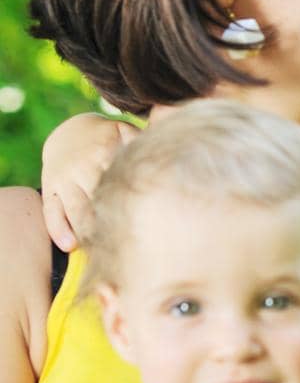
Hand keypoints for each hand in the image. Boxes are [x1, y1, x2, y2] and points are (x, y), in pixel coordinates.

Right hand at [40, 114, 133, 249]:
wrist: (69, 130)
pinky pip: (50, 212)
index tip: (146, 227)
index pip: (118, 184)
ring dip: (87, 233)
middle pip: (96, 202)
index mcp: (103, 153)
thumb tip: (165, 151)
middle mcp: (81, 167)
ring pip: (74, 211)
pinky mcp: (50, 189)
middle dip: (110, 226)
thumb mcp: (123, 132)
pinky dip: (58, 230)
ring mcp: (63, 179)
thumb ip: (141, 142)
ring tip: (102, 252)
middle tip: (127, 248)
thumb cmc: (107, 139)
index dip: (131, 207)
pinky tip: (70, 246)